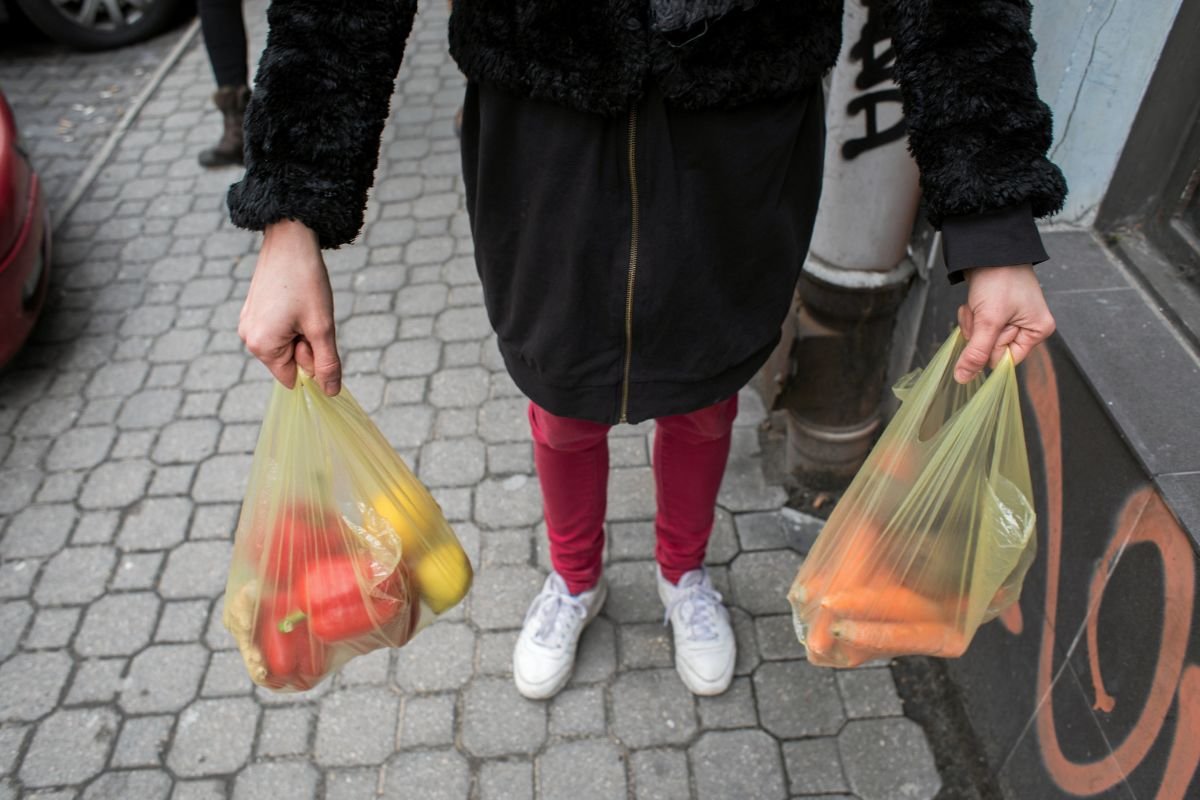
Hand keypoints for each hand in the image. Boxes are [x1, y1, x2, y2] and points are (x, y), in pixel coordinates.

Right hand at [238, 219, 341, 394]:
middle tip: (311, 315)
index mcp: (261, 346)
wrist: (290, 239)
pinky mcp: (252, 310)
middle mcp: (248, 338)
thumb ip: (327, 364)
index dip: (311, 363)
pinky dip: (293, 320)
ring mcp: (248, 323)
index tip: (315, 335)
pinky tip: (295, 298)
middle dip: (306, 344)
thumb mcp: (322, 327)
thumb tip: (331, 393)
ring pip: (285, 344)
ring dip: (301, 332)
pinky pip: (278, 329)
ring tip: (303, 304)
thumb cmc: (306, 282)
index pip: (292, 379)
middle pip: (288, 361)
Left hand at [953, 265, 1054, 383]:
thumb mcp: (989, 320)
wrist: (988, 250)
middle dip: (979, 332)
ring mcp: (1010, 319)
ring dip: (972, 323)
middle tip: (982, 311)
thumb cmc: (1000, 278)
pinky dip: (971, 315)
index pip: (1006, 360)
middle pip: (991, 349)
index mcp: (1037, 331)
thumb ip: (976, 352)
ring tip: (979, 304)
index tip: (988, 329)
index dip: (990, 349)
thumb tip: (964, 378)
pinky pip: (977, 326)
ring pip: (980, 338)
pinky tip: (974, 302)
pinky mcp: (995, 312)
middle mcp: (1027, 327)